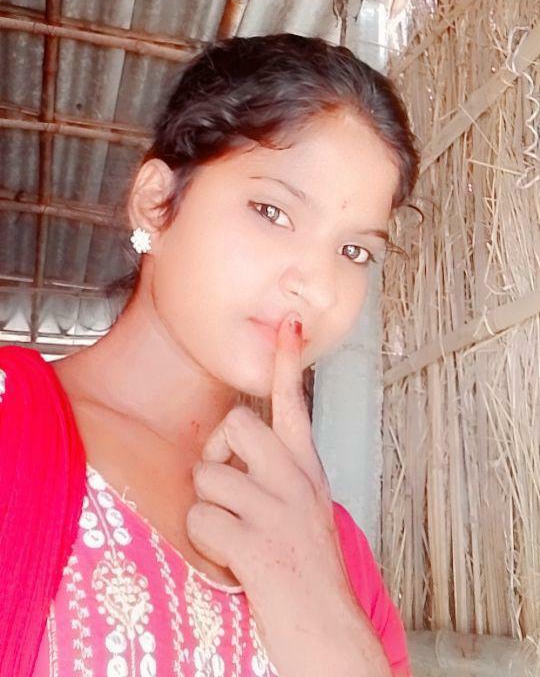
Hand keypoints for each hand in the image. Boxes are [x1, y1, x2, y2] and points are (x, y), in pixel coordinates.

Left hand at [185, 313, 386, 676]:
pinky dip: (205, 544)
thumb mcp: (306, 513)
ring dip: (208, 512)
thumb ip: (279, 478)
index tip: (288, 325)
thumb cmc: (310, 576)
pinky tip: (231, 562)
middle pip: (234, 427)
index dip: (287, 363)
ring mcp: (278, 513)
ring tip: (234, 539)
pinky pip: (201, 521)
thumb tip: (236, 454)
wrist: (331, 637)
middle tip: (230, 496)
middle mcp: (295, 484)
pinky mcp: (258, 546)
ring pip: (208, 478)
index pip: (295, 406)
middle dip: (217, 460)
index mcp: (307, 473)